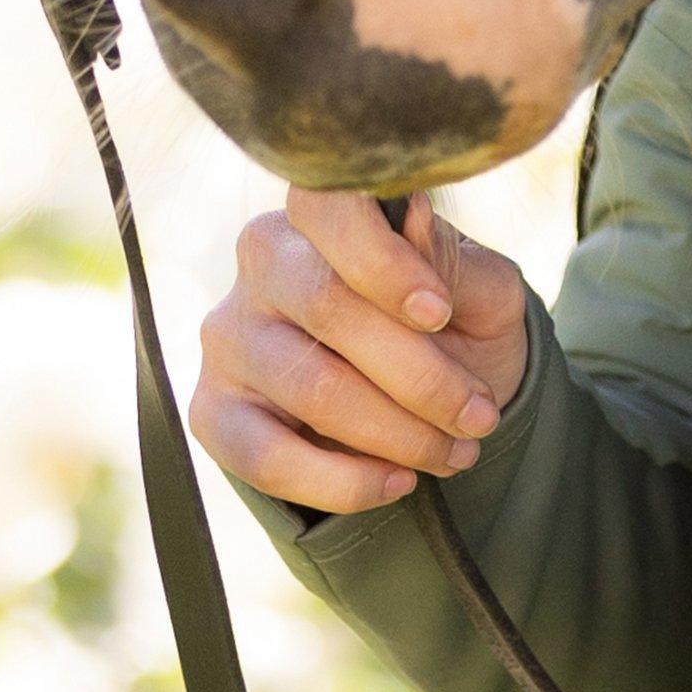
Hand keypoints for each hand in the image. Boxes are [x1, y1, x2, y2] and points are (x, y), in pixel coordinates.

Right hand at [188, 186, 531, 514]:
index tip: (440, 313)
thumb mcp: (477, 290)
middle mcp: (264, 261)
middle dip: (420, 375)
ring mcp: (231, 336)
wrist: (426, 401)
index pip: (330, 209)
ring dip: (398, 433)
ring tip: (455, 452)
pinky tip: (398, 481)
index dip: (384, 263)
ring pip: (310, 387)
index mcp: (323, 212)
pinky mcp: (213, 410)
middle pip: (329, 307)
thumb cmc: (452, 326)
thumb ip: (450, 260)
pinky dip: (343, 480)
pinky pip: (266, 457)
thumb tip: (412, 214)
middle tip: (479, 416)